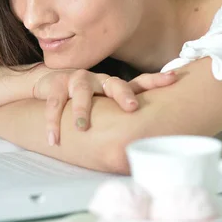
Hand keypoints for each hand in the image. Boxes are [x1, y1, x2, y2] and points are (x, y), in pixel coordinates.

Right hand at [33, 69, 176, 145]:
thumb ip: (119, 117)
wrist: (47, 84)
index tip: (174, 79)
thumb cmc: (81, 99)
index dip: (156, 81)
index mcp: (113, 86)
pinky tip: (54, 139)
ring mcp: (76, 80)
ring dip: (82, 111)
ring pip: (81, 93)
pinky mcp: (55, 85)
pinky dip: (53, 122)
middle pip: (114, 83)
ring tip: (82, 127)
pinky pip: (54, 104)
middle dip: (123, 94)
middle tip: (131, 107)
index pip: (139, 82)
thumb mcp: (102, 105)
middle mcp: (98, 80)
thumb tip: (147, 142)